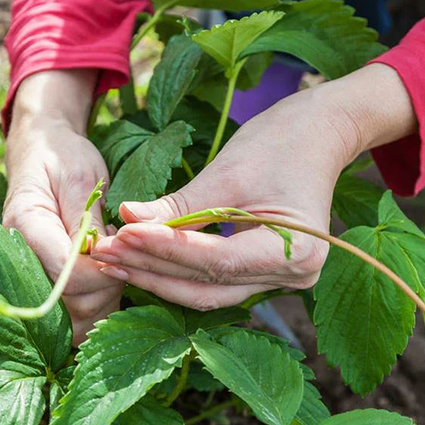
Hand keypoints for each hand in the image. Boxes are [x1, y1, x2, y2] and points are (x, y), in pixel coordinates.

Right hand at [3, 70, 123, 342]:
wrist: (43, 152)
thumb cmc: (62, 158)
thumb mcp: (81, 177)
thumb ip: (89, 219)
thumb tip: (103, 254)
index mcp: (25, 228)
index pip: (66, 274)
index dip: (101, 270)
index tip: (121, 248)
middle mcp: (21, 260)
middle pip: (71, 303)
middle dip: (107, 285)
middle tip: (121, 250)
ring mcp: (32, 276)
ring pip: (75, 317)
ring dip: (106, 296)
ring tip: (113, 257)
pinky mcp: (48, 285)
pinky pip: (76, 315)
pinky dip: (100, 302)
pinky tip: (107, 271)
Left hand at [90, 64, 415, 309]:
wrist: (319, 135)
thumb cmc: (280, 143)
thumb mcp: (226, 172)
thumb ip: (179, 206)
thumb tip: (126, 218)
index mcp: (296, 252)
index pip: (216, 261)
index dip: (165, 250)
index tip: (122, 234)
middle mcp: (294, 277)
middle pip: (208, 286)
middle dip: (153, 270)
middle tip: (105, 252)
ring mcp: (281, 281)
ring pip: (207, 290)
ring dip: (158, 276)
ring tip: (113, 257)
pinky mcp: (265, 274)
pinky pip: (214, 281)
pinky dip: (177, 270)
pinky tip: (139, 259)